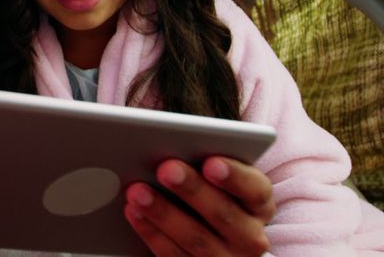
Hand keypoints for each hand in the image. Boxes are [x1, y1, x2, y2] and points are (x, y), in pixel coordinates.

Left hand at [124, 157, 274, 255]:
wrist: (212, 241)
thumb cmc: (209, 194)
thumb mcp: (218, 180)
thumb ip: (204, 164)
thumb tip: (173, 147)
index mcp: (259, 205)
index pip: (255, 190)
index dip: (234, 176)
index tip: (211, 163)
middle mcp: (250, 237)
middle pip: (223, 214)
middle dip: (192, 190)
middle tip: (165, 169)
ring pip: (197, 239)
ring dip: (164, 214)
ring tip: (137, 191)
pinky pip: (174, 256)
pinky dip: (152, 233)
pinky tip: (133, 213)